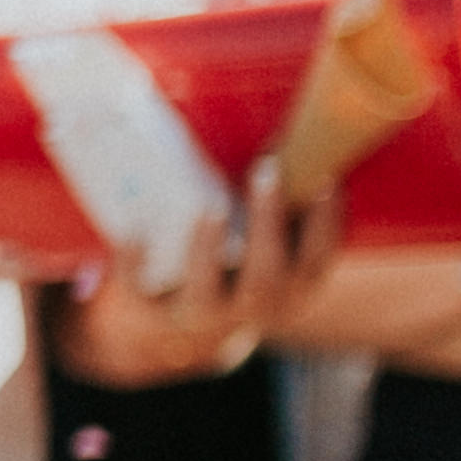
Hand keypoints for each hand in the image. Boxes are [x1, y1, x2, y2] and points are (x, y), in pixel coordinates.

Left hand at [52, 154, 344, 388]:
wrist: (179, 329)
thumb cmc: (236, 265)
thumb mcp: (266, 245)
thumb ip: (282, 206)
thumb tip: (295, 132)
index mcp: (290, 289)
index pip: (317, 260)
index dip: (327, 223)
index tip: (327, 178)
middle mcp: (252, 309)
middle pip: (267, 276)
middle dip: (270, 223)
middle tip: (266, 170)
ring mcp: (201, 315)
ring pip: (208, 291)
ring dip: (209, 248)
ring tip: (209, 207)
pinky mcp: (151, 314)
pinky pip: (139, 294)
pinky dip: (134, 262)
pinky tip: (133, 232)